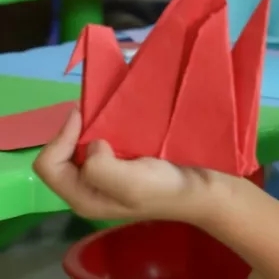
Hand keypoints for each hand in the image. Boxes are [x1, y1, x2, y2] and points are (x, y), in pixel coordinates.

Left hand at [33, 108, 210, 223]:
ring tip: (104, 114)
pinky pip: (97, 146)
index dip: (60, 138)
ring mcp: (102, 178)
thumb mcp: (130, 183)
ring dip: (87, 130)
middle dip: (72, 132)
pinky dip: (103, 131)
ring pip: (77, 149)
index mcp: (81, 197)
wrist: (199, 190)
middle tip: (95, 111)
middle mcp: (85, 188)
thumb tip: (91, 144)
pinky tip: (118, 123)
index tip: (84, 116)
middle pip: (59, 156)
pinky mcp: (118, 166)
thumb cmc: (164, 188)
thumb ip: (100, 167)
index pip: (48, 165)